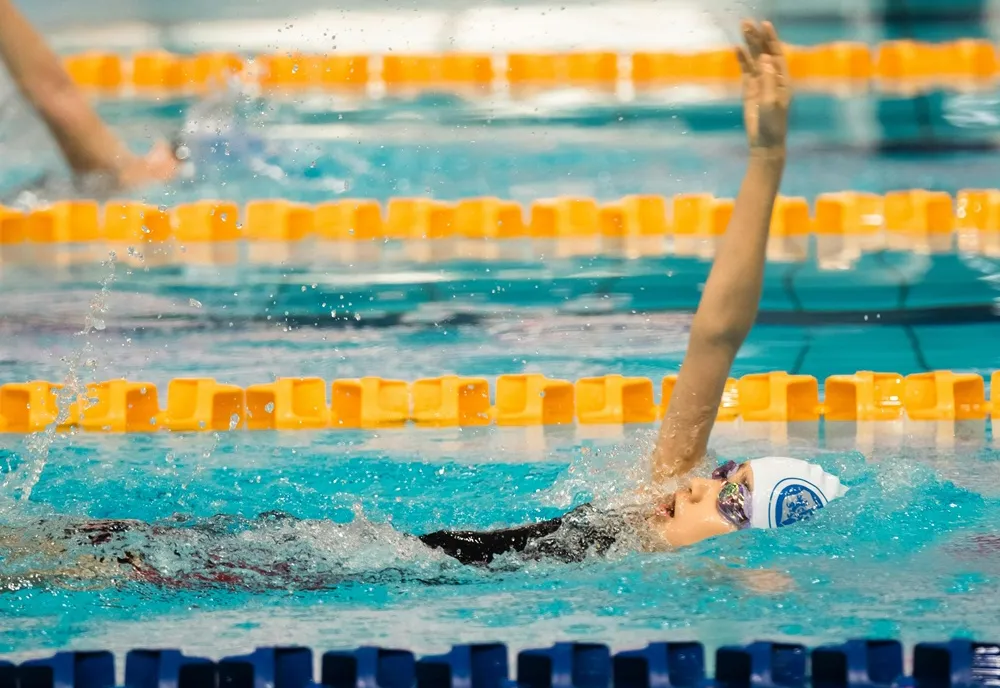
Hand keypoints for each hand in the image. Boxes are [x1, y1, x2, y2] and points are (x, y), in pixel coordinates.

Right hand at [736, 20, 789, 155]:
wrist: (765, 141)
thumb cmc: (773, 123)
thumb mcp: (772, 101)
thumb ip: (769, 80)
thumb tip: (765, 59)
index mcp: (782, 79)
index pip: (777, 54)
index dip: (771, 39)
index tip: (765, 25)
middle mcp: (772, 77)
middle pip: (764, 52)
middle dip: (757, 37)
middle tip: (747, 23)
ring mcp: (760, 83)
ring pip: (754, 59)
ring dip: (748, 45)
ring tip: (742, 28)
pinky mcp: (749, 90)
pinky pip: (745, 71)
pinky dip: (742, 60)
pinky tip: (737, 49)